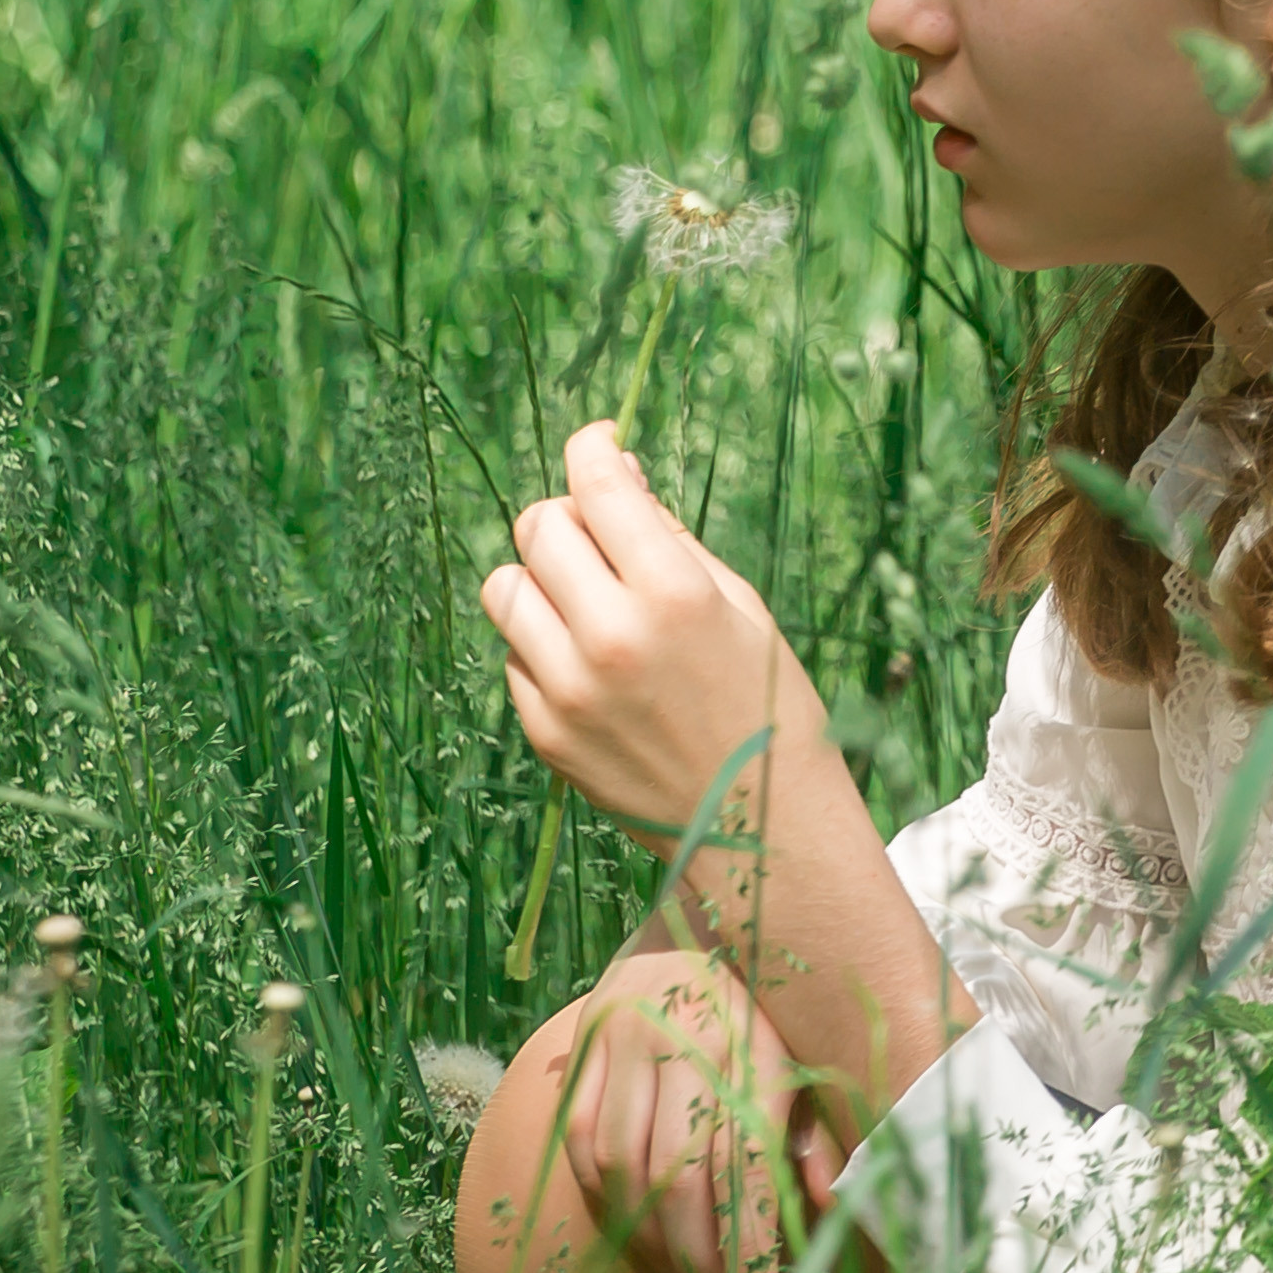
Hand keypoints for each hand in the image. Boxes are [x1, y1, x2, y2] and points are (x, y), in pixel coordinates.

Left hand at [482, 423, 831, 850]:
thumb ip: (669, 535)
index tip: (600, 444)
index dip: (594, 448)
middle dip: (570, 515)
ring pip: (505, 588)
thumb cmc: (767, 704)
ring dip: (542, 578)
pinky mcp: (544, 733)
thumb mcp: (740, 603)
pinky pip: (513, 654)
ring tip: (588, 601)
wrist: (762, 828)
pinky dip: (542, 643)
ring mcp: (568, 690)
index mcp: (672, 594)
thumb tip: (615, 473)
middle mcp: (609, 637)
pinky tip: (591, 663)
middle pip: (540, 527)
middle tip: (603, 534)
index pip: (597, 484)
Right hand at [561, 950, 844, 1272]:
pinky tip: (632, 1224)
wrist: (708, 914)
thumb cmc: (768, 1006)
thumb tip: (826, 1205)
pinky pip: (581, 1134)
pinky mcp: (585, 1036)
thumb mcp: (805, 1058)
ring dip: (647, 1236)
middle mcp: (682, 1033)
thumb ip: (815, 1130)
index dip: (751, 1240)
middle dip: (698, 1256)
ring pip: (622, 1163)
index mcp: (750, 1040)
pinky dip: (604, 1191)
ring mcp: (624, 1033)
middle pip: (677, 1174)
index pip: (743, 1163)